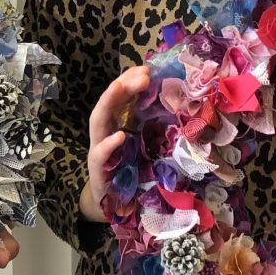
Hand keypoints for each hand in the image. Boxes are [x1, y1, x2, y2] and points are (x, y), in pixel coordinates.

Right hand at [80, 65, 149, 223]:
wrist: (115, 206)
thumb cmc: (131, 173)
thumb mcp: (144, 146)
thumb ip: (154, 127)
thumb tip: (178, 103)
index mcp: (115, 125)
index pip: (119, 97)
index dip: (130, 81)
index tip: (147, 68)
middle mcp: (104, 134)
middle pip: (108, 104)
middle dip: (122, 86)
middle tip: (141, 74)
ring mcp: (98, 151)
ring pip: (97, 122)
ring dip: (108, 102)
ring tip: (119, 87)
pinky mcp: (98, 171)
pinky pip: (100, 156)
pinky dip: (109, 145)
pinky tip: (120, 136)